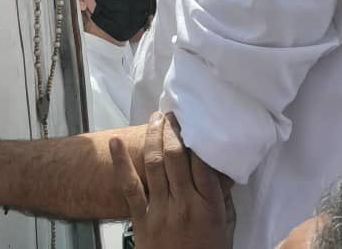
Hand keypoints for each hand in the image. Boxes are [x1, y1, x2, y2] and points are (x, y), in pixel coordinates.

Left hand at [109, 112, 234, 248]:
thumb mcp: (226, 227)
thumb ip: (222, 197)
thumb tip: (219, 165)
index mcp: (209, 206)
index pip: (202, 162)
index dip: (196, 136)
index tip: (194, 119)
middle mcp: (184, 204)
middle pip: (176, 156)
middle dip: (173, 129)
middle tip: (172, 112)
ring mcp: (160, 210)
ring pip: (154, 164)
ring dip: (153, 136)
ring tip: (155, 118)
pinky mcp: (141, 219)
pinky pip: (129, 187)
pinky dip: (120, 163)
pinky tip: (115, 142)